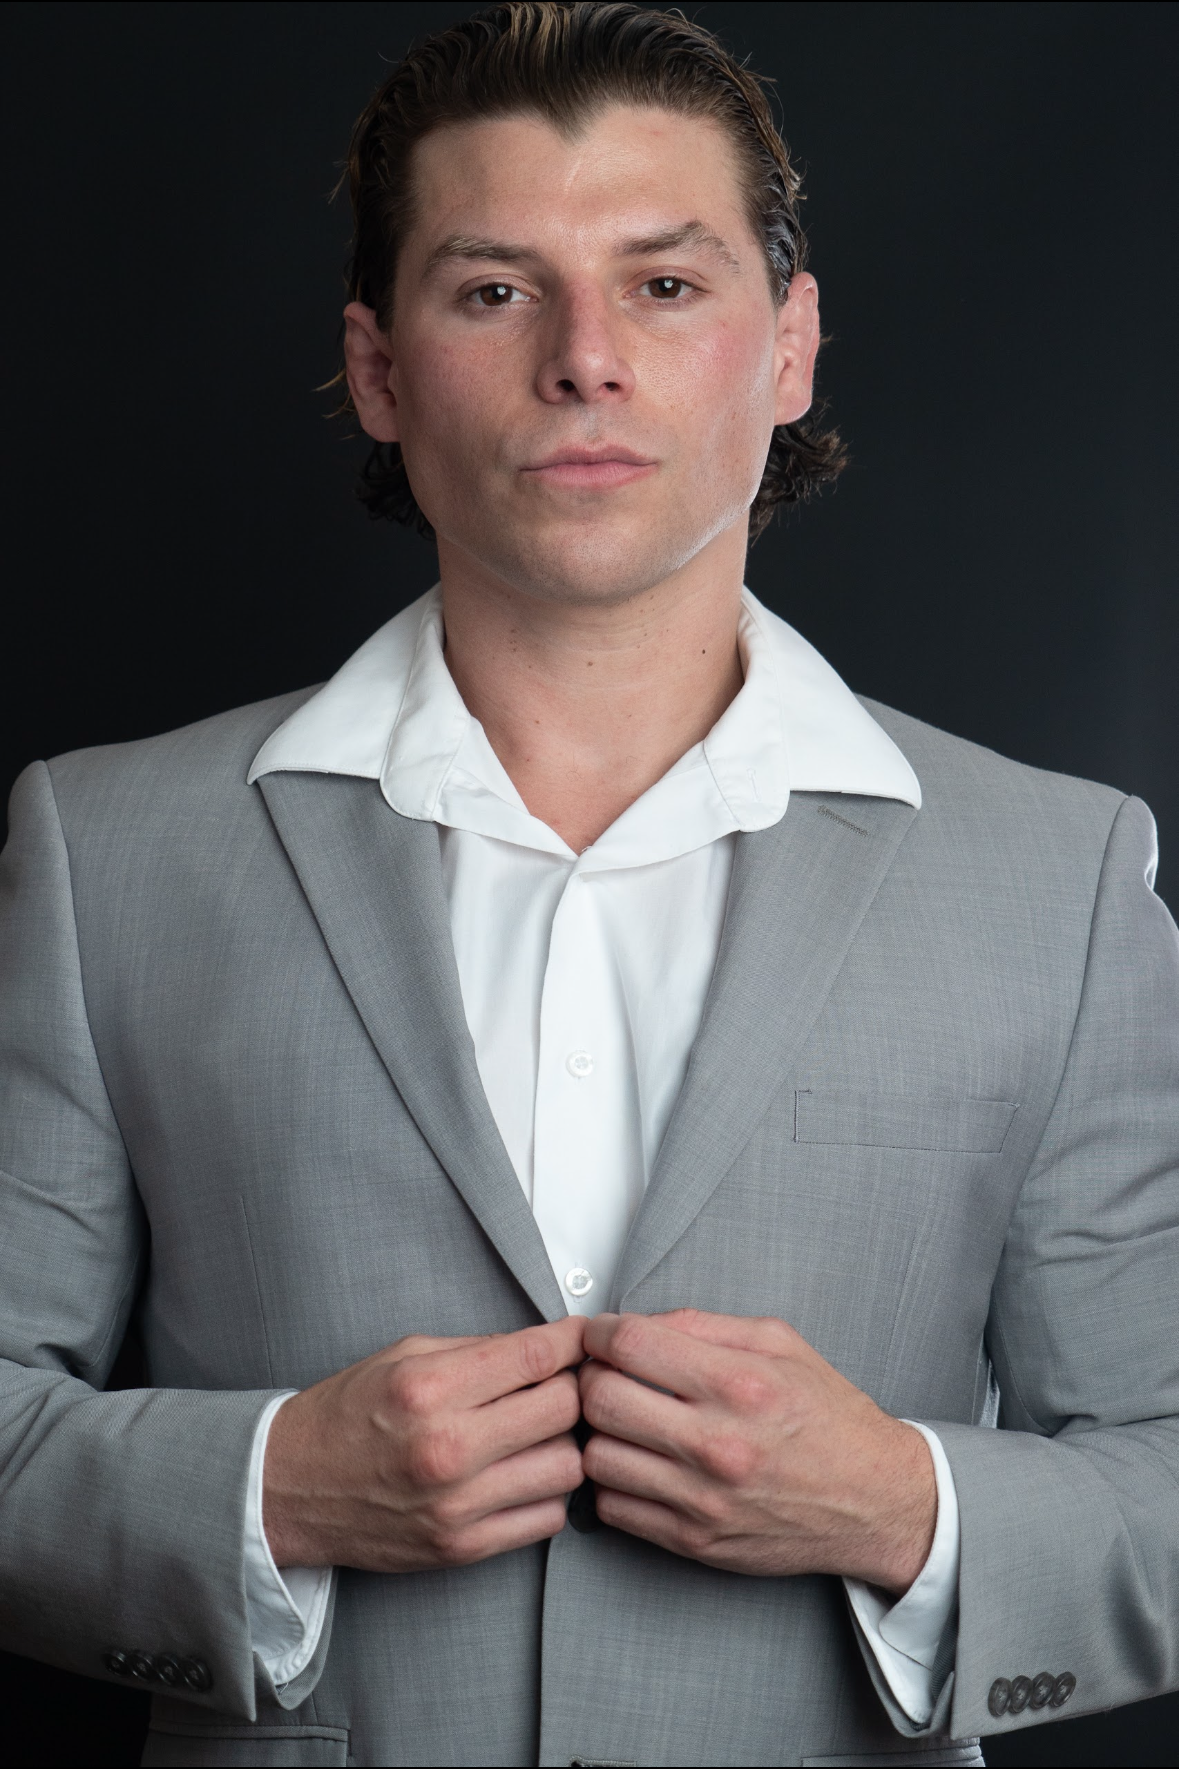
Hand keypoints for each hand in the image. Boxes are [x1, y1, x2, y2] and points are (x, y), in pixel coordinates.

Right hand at [263, 1316, 584, 1571]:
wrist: (290, 1488)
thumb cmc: (348, 1414)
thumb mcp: (404, 1356)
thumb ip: (478, 1350)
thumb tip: (546, 1345)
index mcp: (429, 1389)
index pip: (534, 1357)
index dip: (572, 1340)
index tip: (581, 1336)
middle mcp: (446, 1448)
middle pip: (563, 1408)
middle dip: (572, 1386)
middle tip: (563, 1381)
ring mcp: (457, 1505)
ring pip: (567, 1466)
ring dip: (565, 1443)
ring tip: (542, 1431)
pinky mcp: (462, 1547)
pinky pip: (548, 1517)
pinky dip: (548, 1491)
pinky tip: (525, 1472)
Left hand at [579, 1309, 935, 1593]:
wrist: (875, 1500)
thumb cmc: (828, 1416)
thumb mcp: (780, 1343)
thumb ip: (703, 1325)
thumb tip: (638, 1323)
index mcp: (740, 1383)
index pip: (630, 1345)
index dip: (599, 1332)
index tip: (599, 1333)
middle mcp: (718, 1443)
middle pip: (600, 1398)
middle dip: (589, 1377)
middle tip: (603, 1373)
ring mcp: (702, 1499)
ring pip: (596, 1456)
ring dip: (596, 1432)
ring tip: (619, 1419)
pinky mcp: (694, 1542)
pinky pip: (613, 1507)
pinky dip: (611, 1480)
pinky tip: (634, 1462)